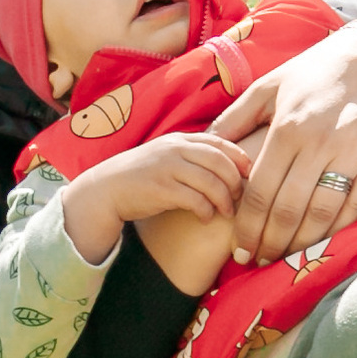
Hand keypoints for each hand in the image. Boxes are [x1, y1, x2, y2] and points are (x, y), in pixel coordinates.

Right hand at [60, 132, 248, 266]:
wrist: (105, 190)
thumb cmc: (140, 177)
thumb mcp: (165, 157)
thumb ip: (191, 156)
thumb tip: (227, 166)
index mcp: (179, 140)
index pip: (219, 143)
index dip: (240, 158)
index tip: (251, 174)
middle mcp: (174, 150)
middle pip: (220, 161)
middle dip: (236, 181)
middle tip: (241, 197)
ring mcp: (167, 168)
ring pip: (211, 182)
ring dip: (225, 199)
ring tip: (226, 211)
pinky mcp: (161, 190)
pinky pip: (196, 200)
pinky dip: (206, 210)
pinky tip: (205, 217)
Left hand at [210, 23, 356, 261]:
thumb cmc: (316, 70)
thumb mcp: (270, 86)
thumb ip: (234, 118)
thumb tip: (202, 144)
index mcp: (287, 126)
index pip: (259, 192)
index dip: (247, 228)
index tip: (239, 250)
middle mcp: (319, 142)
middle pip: (287, 210)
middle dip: (270, 243)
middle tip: (260, 262)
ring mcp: (354, 152)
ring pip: (322, 214)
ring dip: (301, 243)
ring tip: (286, 258)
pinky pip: (356, 206)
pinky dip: (337, 229)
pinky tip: (321, 240)